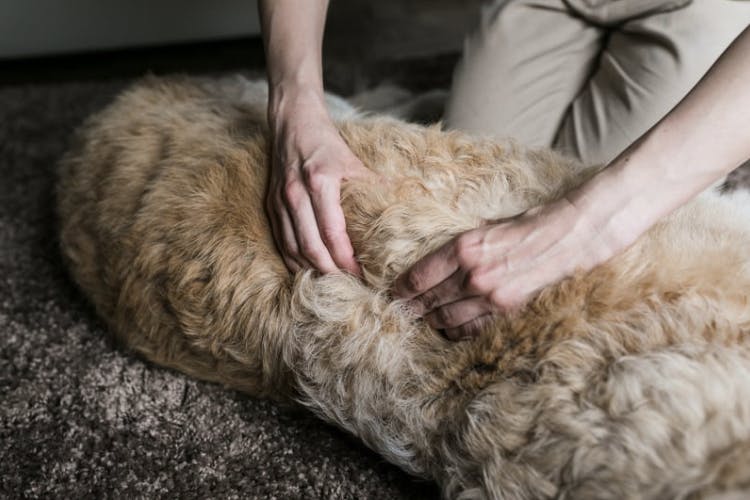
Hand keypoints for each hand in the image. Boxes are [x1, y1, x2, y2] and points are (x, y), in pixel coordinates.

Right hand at [267, 86, 372, 274]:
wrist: (293, 122)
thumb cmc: (326, 142)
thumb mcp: (353, 160)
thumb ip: (373, 186)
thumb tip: (401, 209)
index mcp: (319, 183)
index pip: (332, 234)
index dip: (346, 260)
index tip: (362, 275)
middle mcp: (295, 195)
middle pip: (311, 248)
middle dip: (331, 273)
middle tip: (349, 288)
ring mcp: (279, 202)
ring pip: (292, 249)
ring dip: (312, 271)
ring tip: (332, 286)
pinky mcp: (271, 206)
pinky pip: (281, 242)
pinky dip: (294, 261)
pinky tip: (308, 271)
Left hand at [393, 197, 615, 339]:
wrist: (570, 235)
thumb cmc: (529, 223)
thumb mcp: (487, 224)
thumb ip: (462, 245)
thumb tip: (441, 258)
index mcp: (464, 246)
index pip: (420, 275)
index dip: (402, 288)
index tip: (394, 292)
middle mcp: (473, 273)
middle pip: (428, 300)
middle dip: (411, 308)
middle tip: (400, 312)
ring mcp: (490, 295)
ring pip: (446, 319)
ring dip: (430, 322)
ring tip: (421, 321)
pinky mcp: (507, 310)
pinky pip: (472, 329)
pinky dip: (456, 332)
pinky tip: (448, 329)